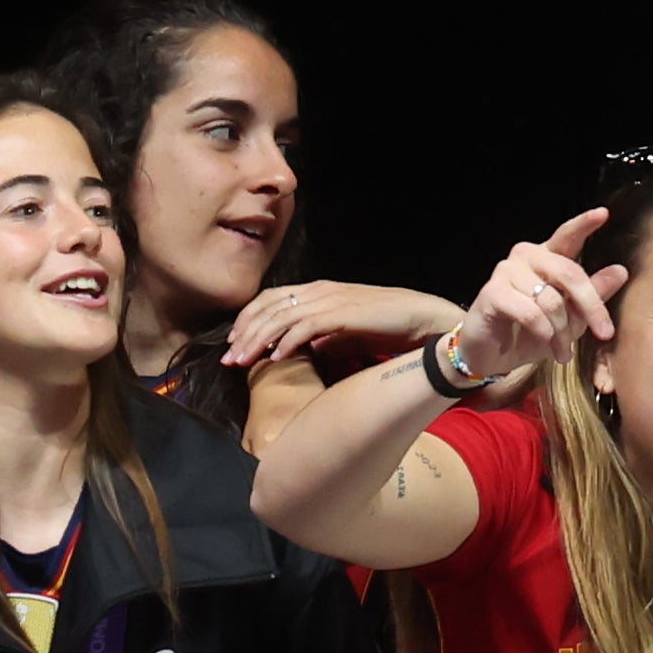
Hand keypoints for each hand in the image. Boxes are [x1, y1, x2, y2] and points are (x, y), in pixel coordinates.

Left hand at [225, 280, 467, 377]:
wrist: (424, 319)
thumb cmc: (389, 327)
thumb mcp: (348, 334)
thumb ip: (325, 338)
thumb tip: (304, 351)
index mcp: (319, 292)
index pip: (271, 300)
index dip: (248, 320)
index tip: (233, 345)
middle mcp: (320, 291)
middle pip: (269, 306)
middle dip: (244, 332)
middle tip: (228, 358)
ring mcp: (332, 300)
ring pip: (281, 316)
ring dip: (258, 339)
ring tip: (242, 361)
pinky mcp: (344, 313)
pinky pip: (307, 326)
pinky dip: (287, 341)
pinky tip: (274, 358)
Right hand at [448, 210, 619, 395]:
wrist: (492, 355)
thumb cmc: (531, 334)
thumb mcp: (571, 319)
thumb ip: (593, 295)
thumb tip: (620, 271)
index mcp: (548, 258)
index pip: (567, 236)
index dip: (584, 224)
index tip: (603, 214)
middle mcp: (526, 257)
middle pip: (570, 273)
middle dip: (592, 306)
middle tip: (604, 333)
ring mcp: (507, 272)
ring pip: (551, 300)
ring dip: (562, 332)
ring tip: (562, 351)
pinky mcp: (492, 293)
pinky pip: (531, 313)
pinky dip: (543, 333)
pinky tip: (544, 344)